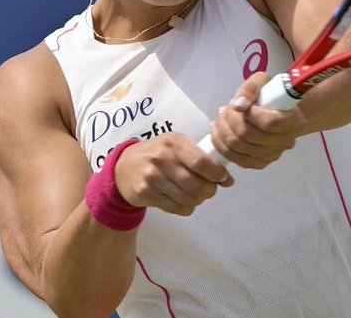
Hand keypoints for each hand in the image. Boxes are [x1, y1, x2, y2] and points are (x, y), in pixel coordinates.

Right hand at [113, 134, 232, 216]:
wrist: (123, 167)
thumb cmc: (157, 154)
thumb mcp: (175, 146)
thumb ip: (200, 157)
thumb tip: (227, 178)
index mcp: (174, 142)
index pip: (201, 161)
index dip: (217, 174)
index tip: (224, 179)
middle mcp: (162, 157)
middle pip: (197, 184)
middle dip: (209, 191)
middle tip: (208, 191)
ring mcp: (152, 176)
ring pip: (188, 198)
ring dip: (197, 201)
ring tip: (195, 196)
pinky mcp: (145, 192)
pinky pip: (175, 208)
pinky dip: (185, 208)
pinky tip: (182, 202)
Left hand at [209, 72, 307, 168]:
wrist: (275, 111)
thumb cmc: (270, 94)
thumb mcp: (262, 81)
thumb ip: (251, 88)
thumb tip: (238, 106)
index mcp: (294, 121)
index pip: (271, 123)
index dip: (251, 114)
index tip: (244, 105)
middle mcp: (286, 141)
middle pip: (249, 135)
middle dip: (229, 120)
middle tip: (225, 109)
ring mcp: (273, 155)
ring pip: (238, 147)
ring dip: (222, 131)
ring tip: (220, 119)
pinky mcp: (260, 163)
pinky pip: (236, 159)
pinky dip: (222, 145)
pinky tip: (219, 133)